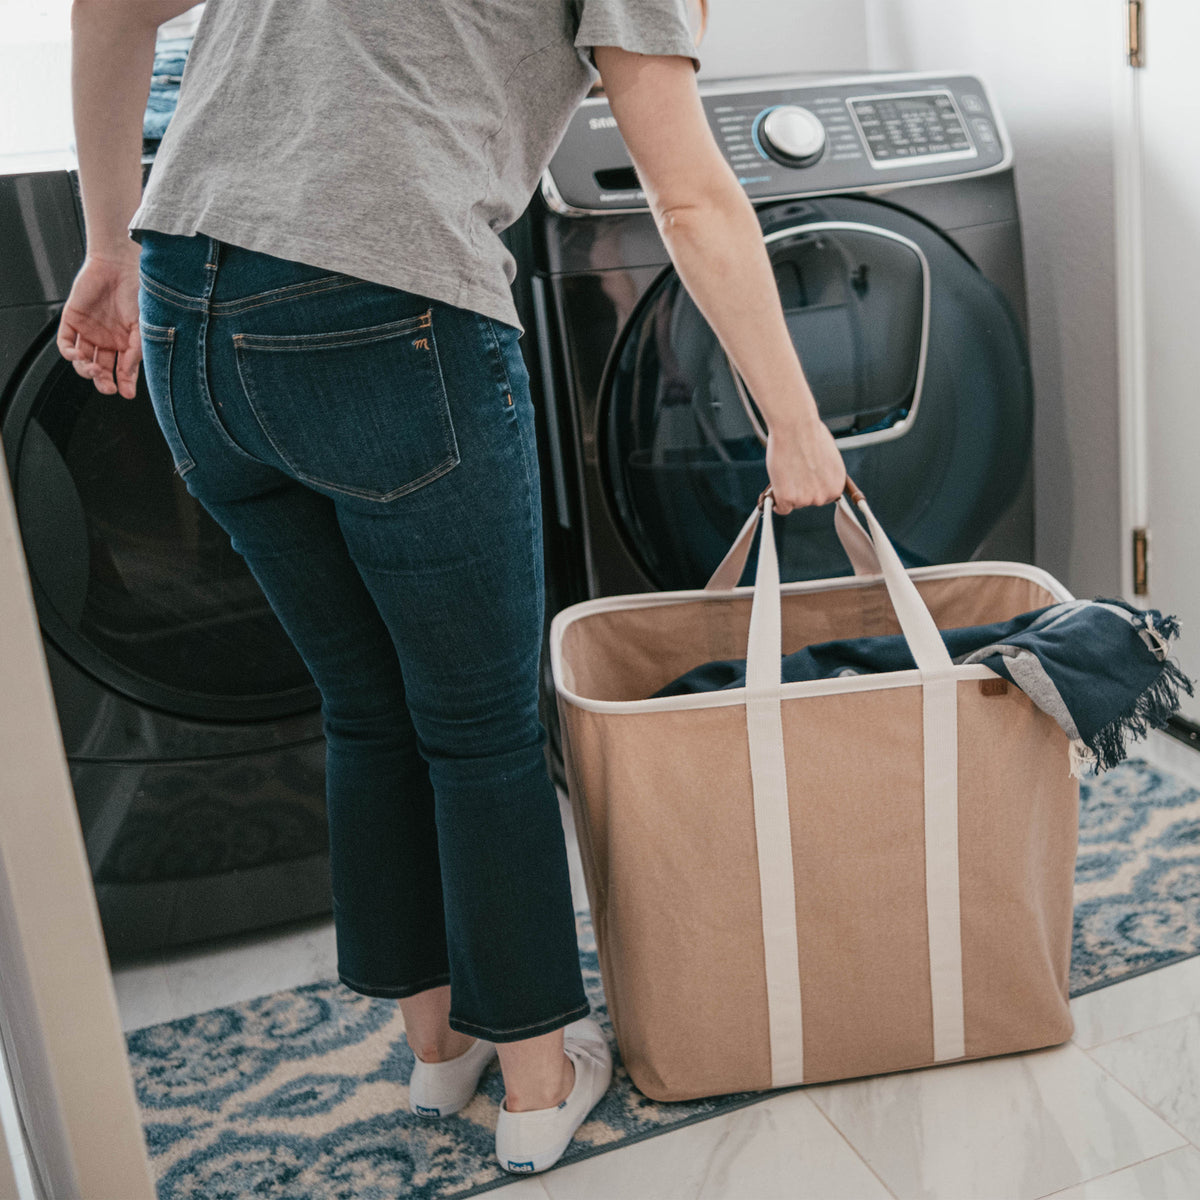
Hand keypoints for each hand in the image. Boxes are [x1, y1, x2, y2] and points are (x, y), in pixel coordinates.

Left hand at [56, 250, 142, 398]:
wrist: (118, 264)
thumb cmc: (137, 291)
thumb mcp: (142, 326)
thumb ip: (136, 350)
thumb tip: (128, 375)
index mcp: (126, 343)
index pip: (123, 371)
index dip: (125, 384)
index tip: (126, 393)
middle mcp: (107, 340)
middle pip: (102, 370)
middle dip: (103, 381)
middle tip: (107, 386)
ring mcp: (88, 331)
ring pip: (83, 361)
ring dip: (86, 370)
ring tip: (94, 368)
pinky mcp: (72, 320)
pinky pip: (65, 343)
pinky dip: (69, 354)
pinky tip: (77, 356)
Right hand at [764, 414, 846, 514]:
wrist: (795, 426)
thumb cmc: (810, 433)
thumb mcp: (827, 456)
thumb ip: (823, 472)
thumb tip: (814, 476)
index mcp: (837, 485)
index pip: (822, 497)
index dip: (810, 487)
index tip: (803, 480)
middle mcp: (824, 496)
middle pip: (807, 502)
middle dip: (799, 490)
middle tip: (792, 473)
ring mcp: (805, 500)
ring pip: (792, 503)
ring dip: (787, 490)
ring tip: (785, 469)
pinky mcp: (787, 499)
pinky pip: (779, 507)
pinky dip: (775, 499)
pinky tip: (776, 486)